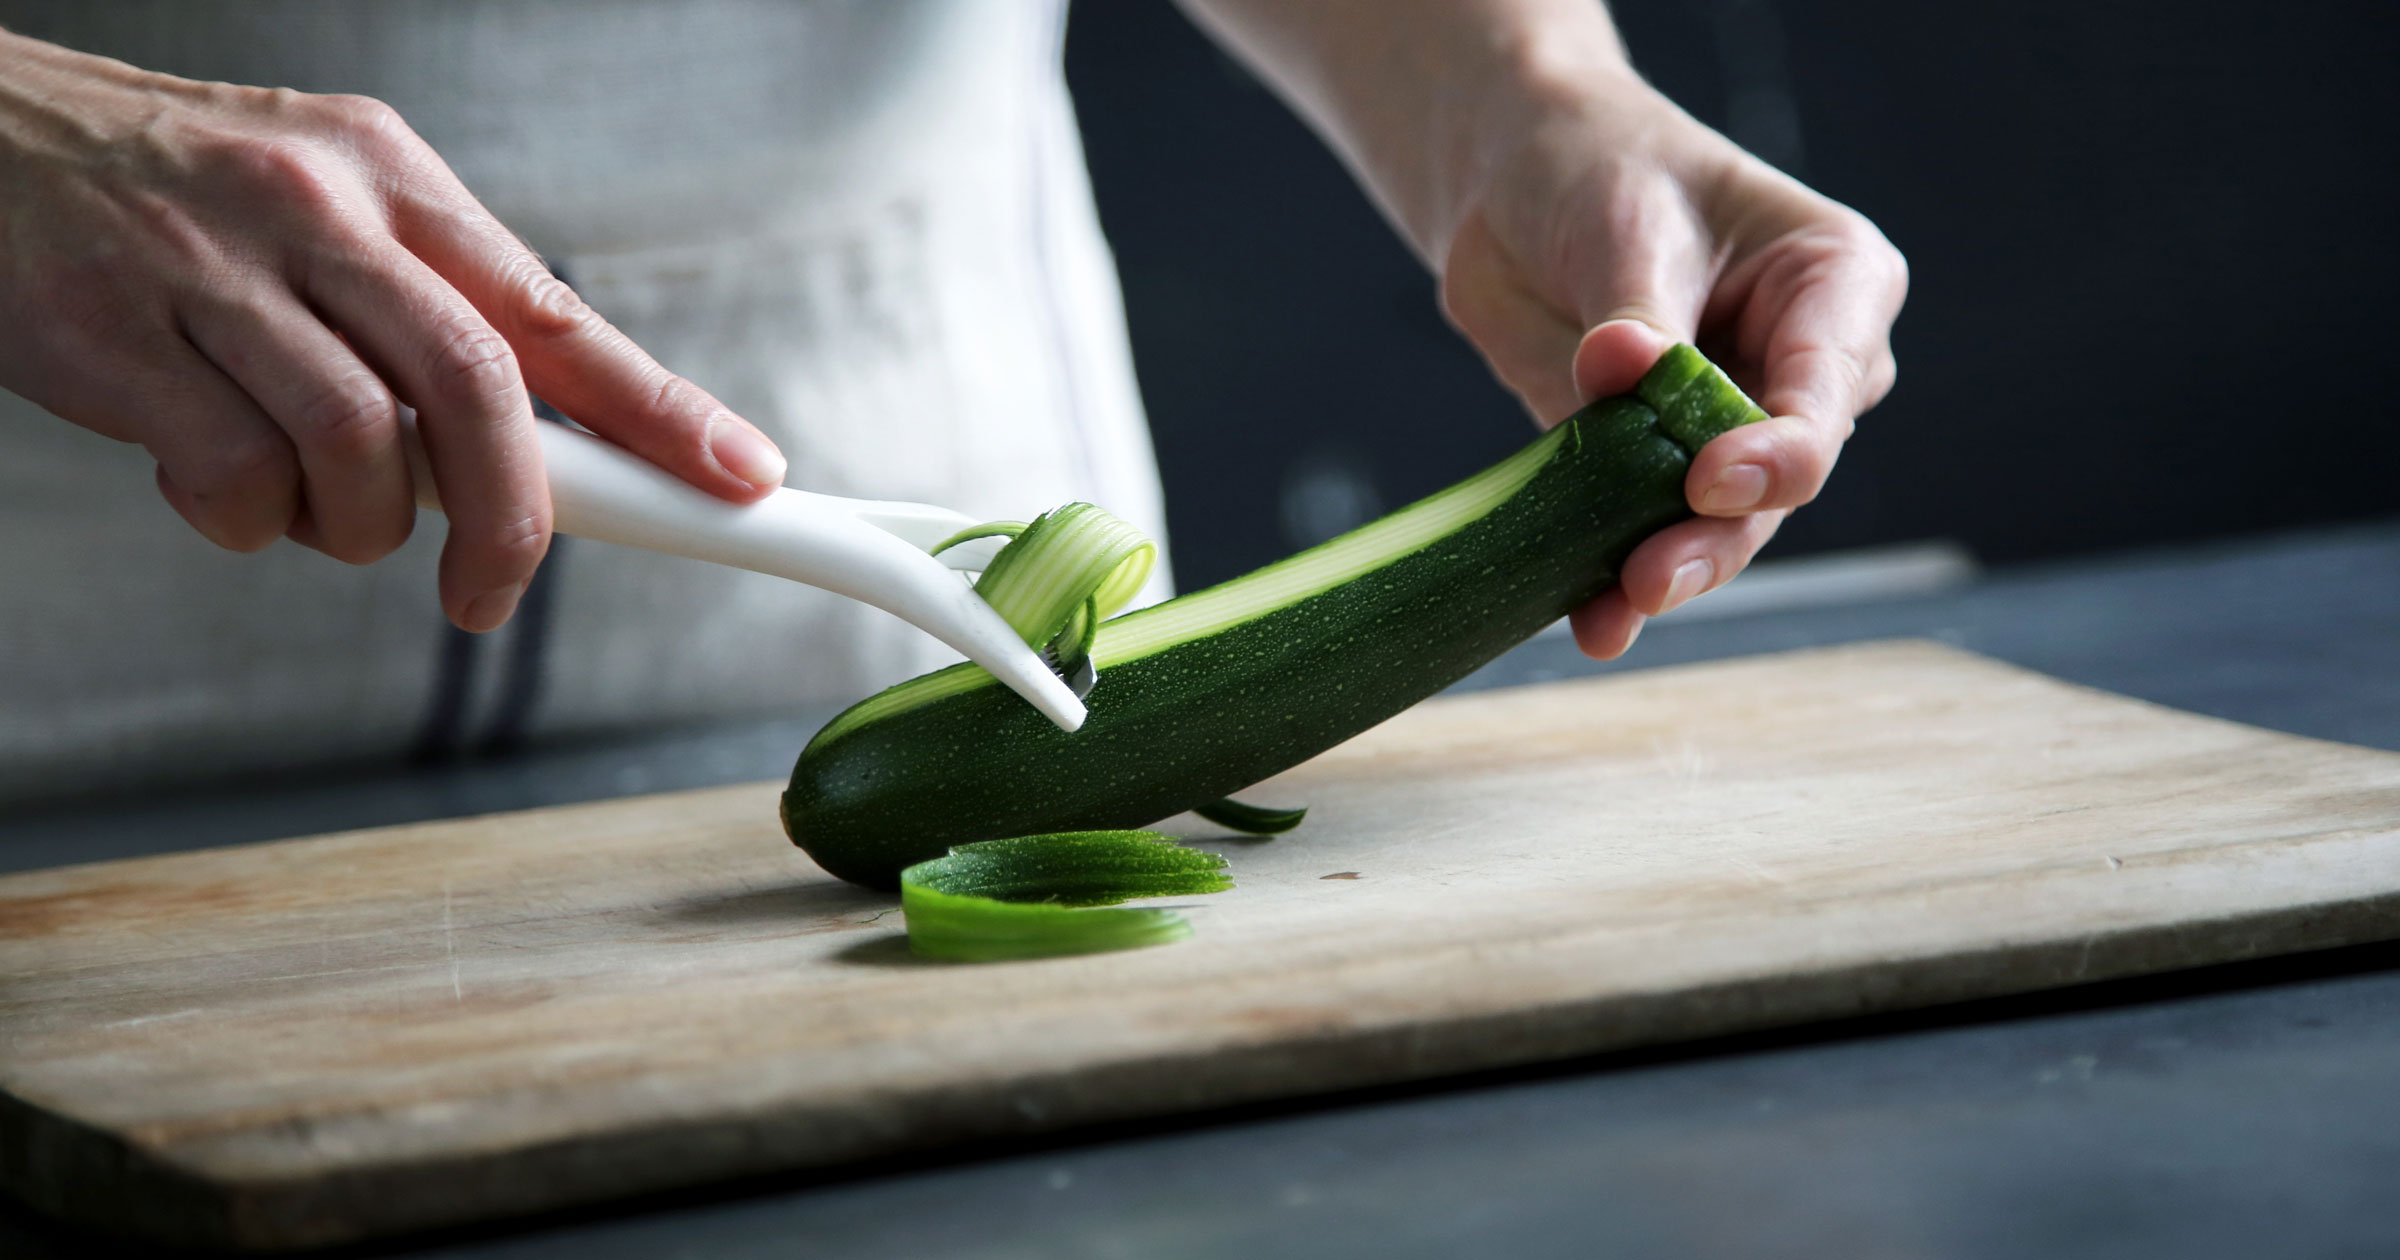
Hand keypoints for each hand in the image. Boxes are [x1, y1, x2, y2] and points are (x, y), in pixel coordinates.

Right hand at [0, 32, 786, 630]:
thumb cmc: (175, 198)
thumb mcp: (327, 210)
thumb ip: (430, 312)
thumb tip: (550, 446)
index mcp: (391, 181)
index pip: (557, 313)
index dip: (662, 410)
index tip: (740, 478)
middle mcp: (317, 212)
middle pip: (477, 388)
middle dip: (513, 518)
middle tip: (493, 592)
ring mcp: (212, 272)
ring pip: (359, 447)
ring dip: (355, 526)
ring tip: (312, 507)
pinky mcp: (114, 338)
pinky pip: (231, 479)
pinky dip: (243, 521)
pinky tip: (215, 485)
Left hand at [1441, 69, 1906, 658]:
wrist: (1516, 186)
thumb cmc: (1603, 173)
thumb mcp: (1626, 224)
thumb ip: (1635, 313)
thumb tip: (1620, 367)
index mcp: (1837, 287)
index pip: (1825, 389)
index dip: (1777, 450)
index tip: (1709, 479)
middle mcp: (1803, 372)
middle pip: (1779, 478)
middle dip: (1717, 534)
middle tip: (1652, 576)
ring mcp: (1733, 430)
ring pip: (1721, 524)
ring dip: (1667, 570)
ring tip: (1614, 609)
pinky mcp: (1655, 470)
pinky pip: (1642, 532)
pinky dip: (1614, 578)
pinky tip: (1591, 620)